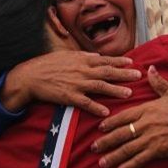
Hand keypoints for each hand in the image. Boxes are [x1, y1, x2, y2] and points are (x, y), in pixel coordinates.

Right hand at [2, 51, 140, 115]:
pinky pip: (85, 103)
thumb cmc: (47, 64)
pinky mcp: (69, 96)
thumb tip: (97, 56)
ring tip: (129, 93)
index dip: (120, 61)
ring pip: (100, 86)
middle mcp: (82, 70)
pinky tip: (106, 112)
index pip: (105, 60)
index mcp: (82, 60)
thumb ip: (83, 56)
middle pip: (107, 72)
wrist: (30, 76)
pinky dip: (96, 107)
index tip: (132, 62)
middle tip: (138, 76)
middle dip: (124, 74)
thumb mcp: (66, 55)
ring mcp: (76, 84)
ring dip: (115, 90)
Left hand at [94, 66, 167, 167]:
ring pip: (128, 149)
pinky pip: (141, 159)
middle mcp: (146, 125)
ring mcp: (151, 139)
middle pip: (121, 134)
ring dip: (114, 156)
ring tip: (101, 162)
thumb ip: (158, 82)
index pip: (124, 116)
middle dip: (106, 141)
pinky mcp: (158, 150)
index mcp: (147, 110)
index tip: (100, 128)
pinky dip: (130, 166)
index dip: (111, 122)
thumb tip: (150, 68)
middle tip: (94, 147)